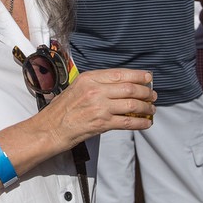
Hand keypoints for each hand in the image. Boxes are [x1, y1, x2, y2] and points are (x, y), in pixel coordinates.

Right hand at [41, 68, 155, 150]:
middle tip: (152, 95)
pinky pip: (128, 122)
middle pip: (129, 88)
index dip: (138, 76)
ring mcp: (99, 107)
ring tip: (151, 109)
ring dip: (146, 107)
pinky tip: (146, 123)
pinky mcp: (102, 123)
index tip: (148, 78)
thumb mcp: (76, 88)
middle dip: (146, 91)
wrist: (49, 129)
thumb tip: (119, 86)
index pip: (120, 73)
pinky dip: (141, 123)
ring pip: (132, 104)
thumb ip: (96, 85)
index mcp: (89, 78)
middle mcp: (95, 90)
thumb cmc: (61, 110)